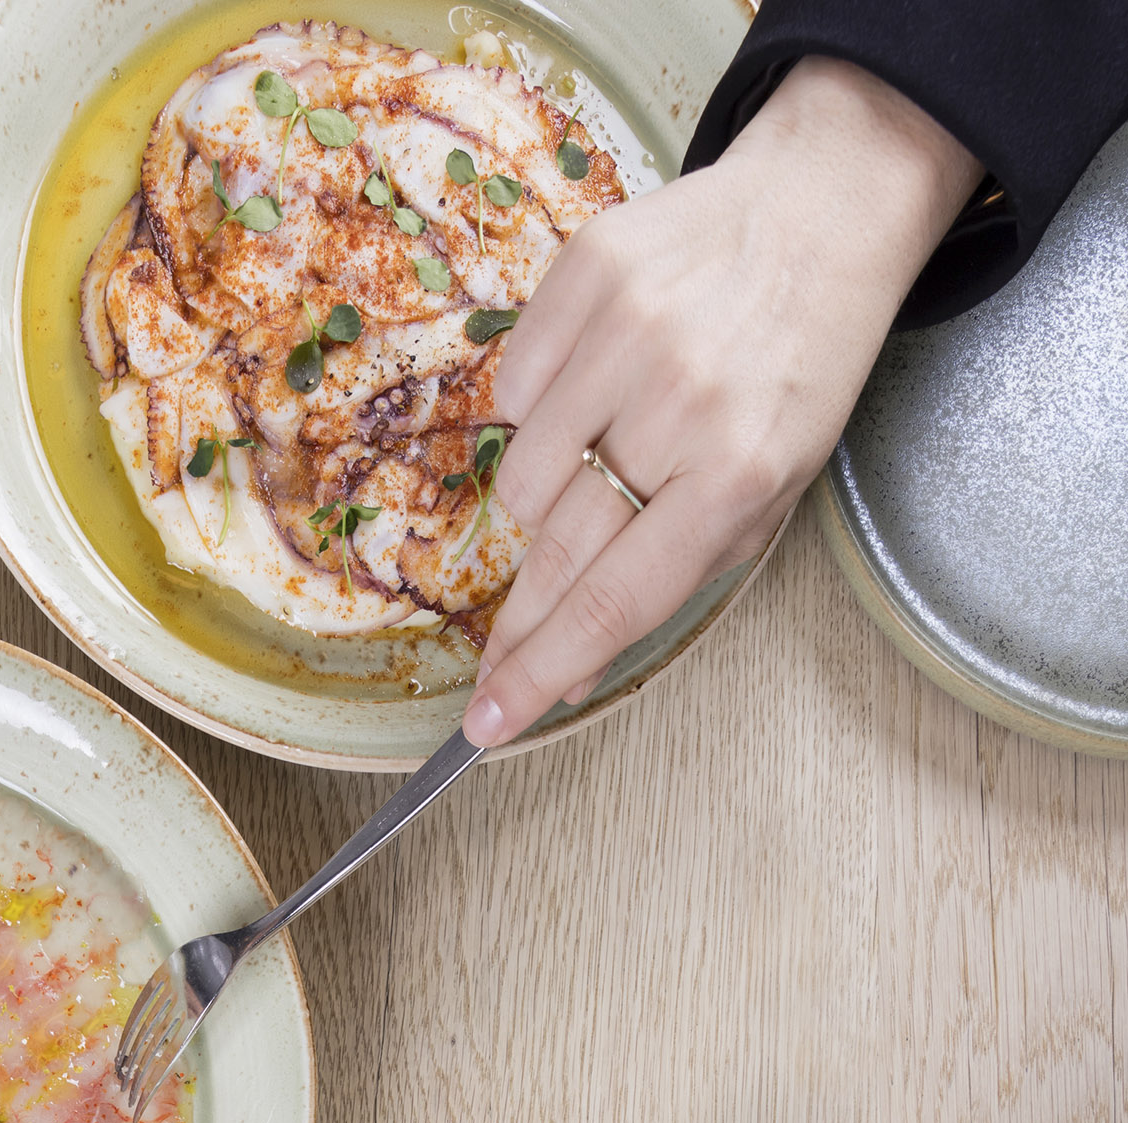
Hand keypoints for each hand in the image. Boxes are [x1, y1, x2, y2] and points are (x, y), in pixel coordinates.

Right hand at [463, 58, 983, 746]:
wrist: (820, 213)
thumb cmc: (794, 371)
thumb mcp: (769, 492)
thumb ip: (673, 579)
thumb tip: (568, 670)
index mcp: (740, 473)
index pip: (614, 601)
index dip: (540, 672)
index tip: (488, 723)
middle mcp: (683, 404)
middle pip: (558, 554)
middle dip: (519, 626)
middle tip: (494, 670)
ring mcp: (632, 333)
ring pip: (524, 481)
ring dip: (549, 496)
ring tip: (605, 457)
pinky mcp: (589, 273)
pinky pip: (514, 389)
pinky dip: (540, 408)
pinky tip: (595, 385)